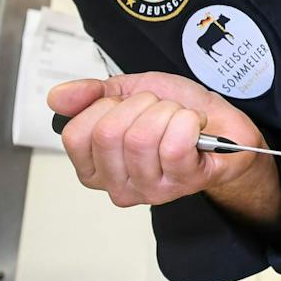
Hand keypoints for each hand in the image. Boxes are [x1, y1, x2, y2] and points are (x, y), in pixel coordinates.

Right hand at [47, 71, 268, 208]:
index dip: (103, 107)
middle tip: (158, 109)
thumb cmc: (177, 111)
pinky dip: (188, 121)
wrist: (223, 124)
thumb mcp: (129, 92)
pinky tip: (194, 125)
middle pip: (108, 134)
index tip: (126, 105)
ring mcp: (151, 189)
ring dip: (167, 112)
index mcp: (96, 165)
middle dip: (140, 105)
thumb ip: (91, 94)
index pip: (75, 135)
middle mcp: (118, 185)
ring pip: (142, 137)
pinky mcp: (183, 184)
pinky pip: (175, 145)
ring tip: (178, 117)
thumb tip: (57, 97)